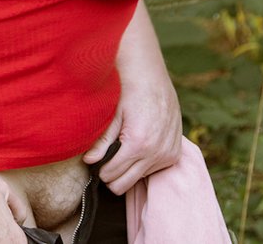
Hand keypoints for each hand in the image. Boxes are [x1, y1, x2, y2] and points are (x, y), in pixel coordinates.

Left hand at [82, 70, 181, 194]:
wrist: (152, 78)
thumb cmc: (129, 93)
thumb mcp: (113, 116)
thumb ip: (102, 141)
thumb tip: (88, 160)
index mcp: (138, 144)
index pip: (111, 175)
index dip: (100, 169)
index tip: (97, 160)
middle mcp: (156, 152)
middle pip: (124, 184)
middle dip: (112, 175)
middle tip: (107, 160)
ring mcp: (167, 154)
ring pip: (138, 178)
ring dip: (129, 169)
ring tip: (124, 149)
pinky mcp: (174, 153)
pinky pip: (153, 170)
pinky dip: (144, 163)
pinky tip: (139, 146)